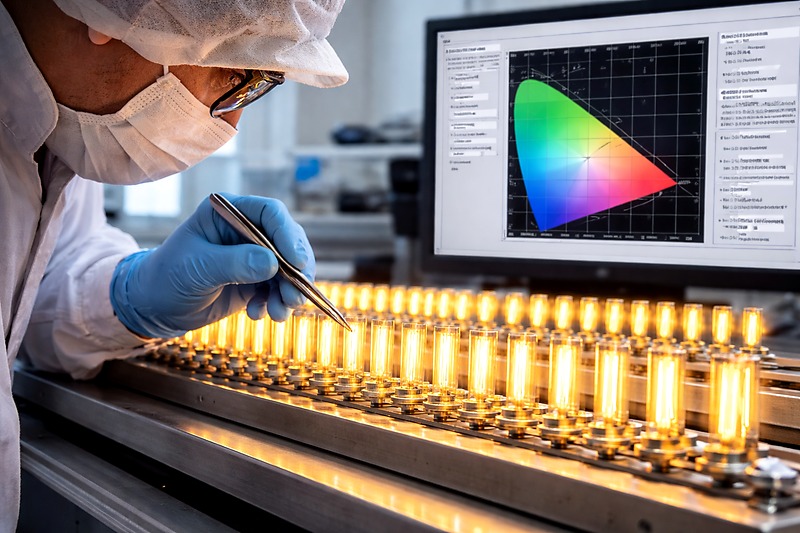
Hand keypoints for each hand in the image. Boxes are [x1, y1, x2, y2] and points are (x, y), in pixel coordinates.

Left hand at [110, 193, 313, 337]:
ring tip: (279, 313)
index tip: (297, 262)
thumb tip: (273, 264)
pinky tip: (258, 314)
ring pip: (289, 268)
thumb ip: (235, 263)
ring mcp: (253, 256)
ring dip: (290, 292)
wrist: (154, 307)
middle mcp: (246, 230)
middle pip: (287, 241)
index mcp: (229, 212)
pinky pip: (279, 289)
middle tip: (297, 295)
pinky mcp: (256, 281)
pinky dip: (276, 303)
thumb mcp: (198, 268)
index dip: (288, 235)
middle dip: (296, 270)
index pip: (269, 213)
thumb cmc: (167, 277)